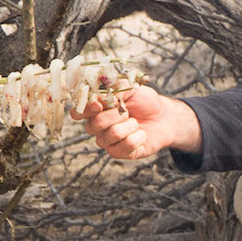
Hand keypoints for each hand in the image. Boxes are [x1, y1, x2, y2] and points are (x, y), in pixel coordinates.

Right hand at [70, 85, 199, 159]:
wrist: (163, 116)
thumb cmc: (144, 101)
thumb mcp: (129, 88)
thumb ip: (112, 89)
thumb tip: (97, 96)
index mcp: (95, 110)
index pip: (78, 112)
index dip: (85, 110)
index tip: (99, 105)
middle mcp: (97, 127)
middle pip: (95, 125)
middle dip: (116, 115)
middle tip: (127, 111)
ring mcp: (108, 141)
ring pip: (112, 135)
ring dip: (130, 125)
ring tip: (136, 122)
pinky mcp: (120, 153)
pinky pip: (126, 146)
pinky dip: (138, 136)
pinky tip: (141, 134)